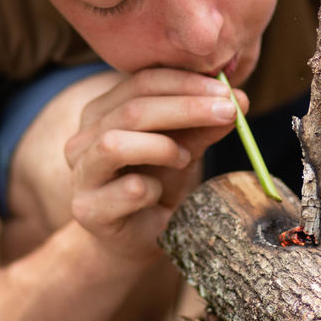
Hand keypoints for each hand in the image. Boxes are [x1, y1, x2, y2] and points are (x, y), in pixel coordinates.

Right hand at [64, 68, 246, 261]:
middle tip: (227, 111)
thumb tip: (238, 98)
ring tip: (185, 158)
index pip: (140, 82)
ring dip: (161, 148)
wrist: (141, 239)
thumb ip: (203, 125)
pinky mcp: (88, 209)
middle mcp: (84, 138)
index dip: (184, 82)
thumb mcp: (185, 148)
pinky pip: (128, 189)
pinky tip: (159, 195)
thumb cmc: (160, 184)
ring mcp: (82, 174)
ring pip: (114, 144)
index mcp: (102, 112)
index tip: (226, 89)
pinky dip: (154, 189)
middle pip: (131, 110)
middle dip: (185, 108)